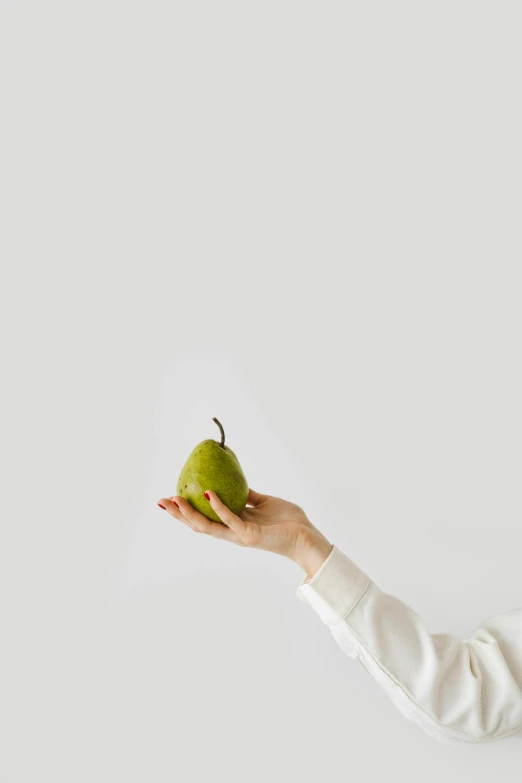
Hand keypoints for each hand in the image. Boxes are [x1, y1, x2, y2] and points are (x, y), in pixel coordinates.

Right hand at [157, 488, 332, 576]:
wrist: (306, 536)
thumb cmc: (288, 522)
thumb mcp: (264, 503)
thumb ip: (249, 497)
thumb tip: (238, 484)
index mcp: (234, 525)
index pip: (204, 519)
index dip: (186, 512)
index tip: (170, 499)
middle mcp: (232, 533)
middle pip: (198, 525)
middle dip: (178, 515)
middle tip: (161, 502)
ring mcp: (239, 535)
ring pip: (208, 526)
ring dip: (189, 514)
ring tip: (175, 499)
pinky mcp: (250, 535)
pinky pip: (231, 519)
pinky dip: (218, 507)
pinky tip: (208, 493)